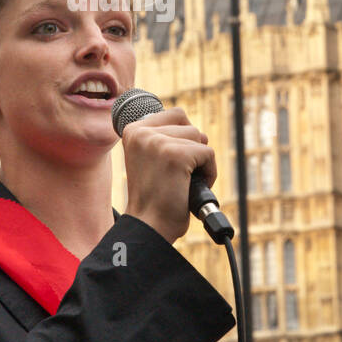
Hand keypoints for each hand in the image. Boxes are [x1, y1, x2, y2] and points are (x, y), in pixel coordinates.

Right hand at [121, 106, 215, 245]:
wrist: (149, 227)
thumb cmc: (153, 198)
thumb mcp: (151, 158)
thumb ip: (165, 138)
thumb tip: (198, 131)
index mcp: (133, 131)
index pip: (175, 115)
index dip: (183, 138)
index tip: (172, 163)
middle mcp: (142, 132)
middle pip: (189, 125)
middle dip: (193, 149)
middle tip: (178, 175)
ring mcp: (158, 142)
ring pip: (200, 138)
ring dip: (200, 163)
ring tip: (183, 183)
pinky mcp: (176, 155)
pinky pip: (208, 154)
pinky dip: (209, 173)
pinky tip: (190, 188)